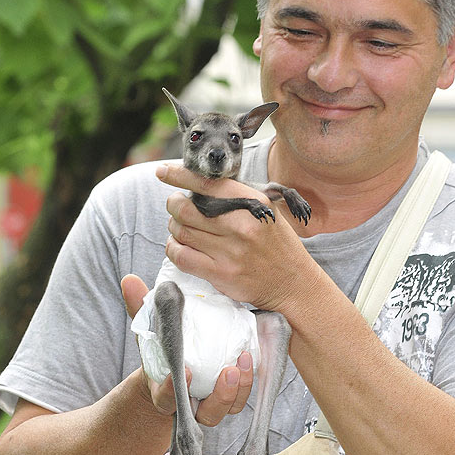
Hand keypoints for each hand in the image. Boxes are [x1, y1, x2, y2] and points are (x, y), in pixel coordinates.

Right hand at [121, 274, 253, 425]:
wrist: (176, 364)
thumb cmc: (161, 347)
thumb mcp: (148, 328)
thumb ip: (139, 309)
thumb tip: (130, 281)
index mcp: (165, 393)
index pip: (168, 399)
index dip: (174, 391)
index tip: (184, 373)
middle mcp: (190, 405)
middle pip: (207, 414)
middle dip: (221, 397)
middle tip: (229, 372)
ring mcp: (212, 402)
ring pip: (230, 407)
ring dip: (240, 388)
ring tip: (245, 360)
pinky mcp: (231, 394)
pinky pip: (243, 396)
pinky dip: (250, 381)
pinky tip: (253, 357)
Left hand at [156, 163, 313, 310]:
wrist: (293, 282)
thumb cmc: (277, 244)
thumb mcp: (267, 209)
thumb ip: (237, 196)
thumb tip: (199, 185)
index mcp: (252, 202)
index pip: (208, 183)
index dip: (179, 175)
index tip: (162, 172)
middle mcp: (240, 224)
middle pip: (186, 208)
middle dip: (174, 205)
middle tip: (177, 206)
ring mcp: (230, 251)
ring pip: (181, 231)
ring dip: (174, 227)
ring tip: (181, 227)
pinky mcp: (221, 274)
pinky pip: (181, 256)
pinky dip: (173, 249)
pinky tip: (179, 246)